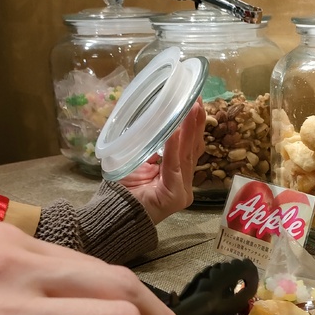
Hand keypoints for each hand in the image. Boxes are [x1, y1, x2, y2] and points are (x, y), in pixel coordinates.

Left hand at [119, 99, 205, 224]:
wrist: (116, 214)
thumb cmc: (126, 189)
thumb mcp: (142, 161)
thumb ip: (154, 149)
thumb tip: (161, 126)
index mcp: (178, 175)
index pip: (189, 148)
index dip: (193, 126)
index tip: (195, 103)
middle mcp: (185, 183)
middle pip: (193, 149)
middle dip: (196, 124)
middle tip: (198, 100)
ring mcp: (183, 190)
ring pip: (187, 155)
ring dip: (189, 130)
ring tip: (192, 109)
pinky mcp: (176, 196)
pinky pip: (174, 167)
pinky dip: (174, 148)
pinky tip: (176, 131)